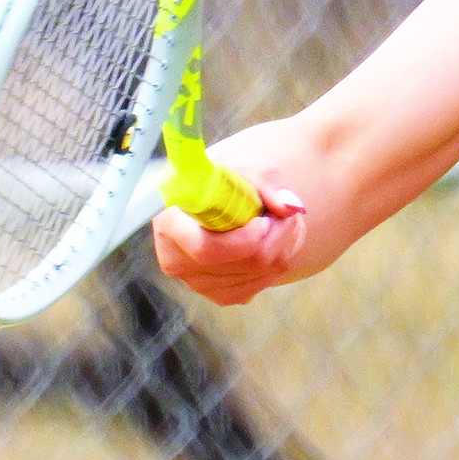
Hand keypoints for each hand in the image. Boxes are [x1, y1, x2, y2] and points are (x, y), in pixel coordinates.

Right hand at [152, 173, 308, 305]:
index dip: (245, 239)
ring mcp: (197, 283)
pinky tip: (274, 238)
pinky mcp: (220, 294)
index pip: (206, 249)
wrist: (218, 196)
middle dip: (277, 236)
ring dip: (284, 244)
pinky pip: (263, 283)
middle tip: (284, 213)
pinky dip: (280, 259)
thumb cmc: (224, 178)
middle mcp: (176, 259)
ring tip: (279, 219)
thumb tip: (289, 207)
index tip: (265, 219)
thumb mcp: (242, 165)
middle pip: (242, 263)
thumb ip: (267, 181)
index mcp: (169, 223)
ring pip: (260, 273)